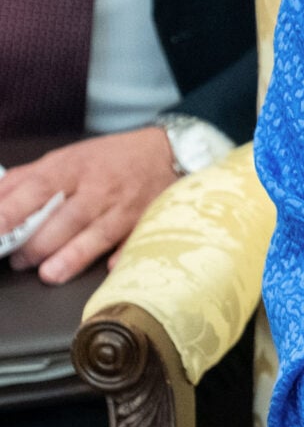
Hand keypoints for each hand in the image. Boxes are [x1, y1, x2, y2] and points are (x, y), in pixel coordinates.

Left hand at [0, 127, 175, 284]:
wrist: (165, 152)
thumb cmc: (108, 159)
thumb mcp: (64, 158)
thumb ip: (25, 180)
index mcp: (73, 168)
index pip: (38, 188)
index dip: (13, 210)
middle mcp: (100, 187)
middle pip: (68, 217)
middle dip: (40, 243)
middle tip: (19, 260)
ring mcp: (125, 206)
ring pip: (98, 233)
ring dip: (73, 256)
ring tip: (50, 274)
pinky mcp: (148, 222)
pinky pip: (137, 241)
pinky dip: (125, 255)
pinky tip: (110, 267)